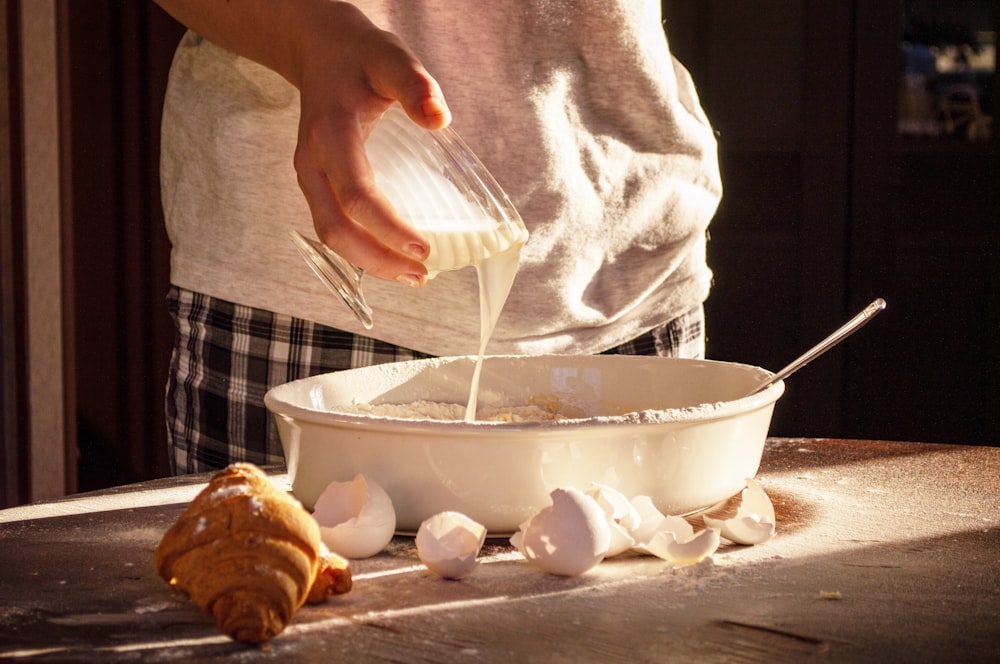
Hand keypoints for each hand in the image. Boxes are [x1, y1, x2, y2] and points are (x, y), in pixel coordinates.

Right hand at [155, 0, 451, 284]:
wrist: (318, 49)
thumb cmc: (358, 55)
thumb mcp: (390, 58)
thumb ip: (414, 85)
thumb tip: (439, 117)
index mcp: (330, 134)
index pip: (355, 194)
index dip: (387, 227)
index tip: (423, 249)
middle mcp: (312, 162)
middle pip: (337, 228)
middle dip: (378, 259)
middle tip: (422, 274)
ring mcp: (310, 176)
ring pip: (331, 234)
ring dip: (370, 262)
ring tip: (412, 276)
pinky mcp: (317, 184)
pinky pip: (333, 226)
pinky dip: (361, 250)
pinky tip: (392, 258)